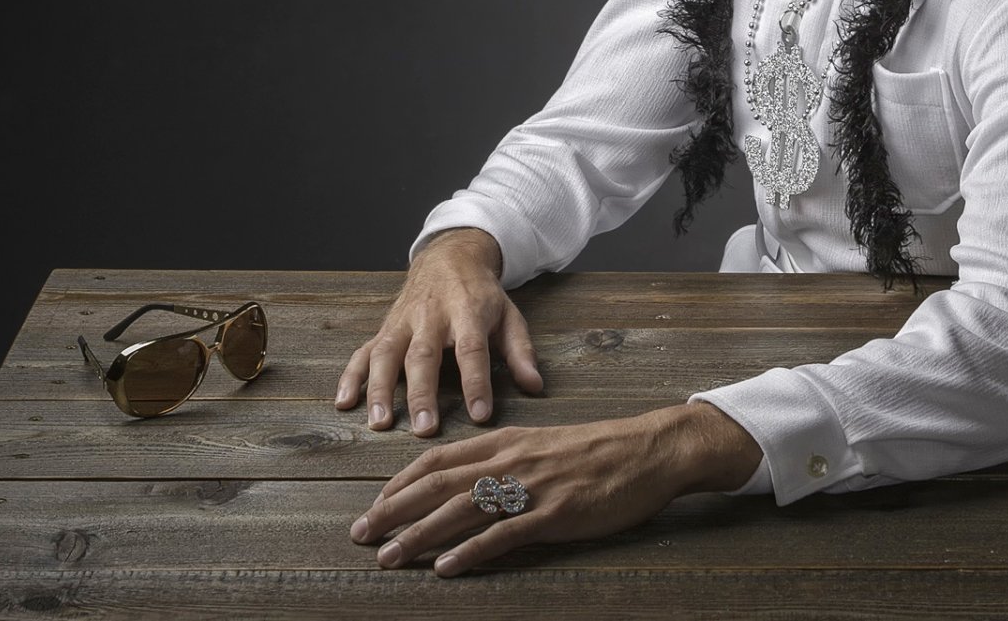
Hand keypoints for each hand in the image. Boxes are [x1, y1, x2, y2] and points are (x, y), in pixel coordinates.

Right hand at [335, 228, 542, 433]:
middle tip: (424, 428)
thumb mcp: (509, 315)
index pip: (471, 349)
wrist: (448, 258)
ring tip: (380, 423)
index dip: (476, 382)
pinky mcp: (384, 329)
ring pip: (386, 354)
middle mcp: (431, 317)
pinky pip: (363, 352)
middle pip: (423, 355)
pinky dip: (350, 377)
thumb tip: (535, 387)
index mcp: (466, 312)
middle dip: (422, 392)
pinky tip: (344, 403)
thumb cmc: (481, 295)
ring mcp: (403, 322)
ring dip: (379, 389)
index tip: (479, 414)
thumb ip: (520, 352)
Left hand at [348, 404, 762, 575]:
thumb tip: (468, 481)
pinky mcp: (555, 513)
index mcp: (505, 440)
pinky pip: (504, 534)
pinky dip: (471, 551)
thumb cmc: (598, 450)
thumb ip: (505, 459)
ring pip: (461, 509)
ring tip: (389, 556)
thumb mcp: (543, 444)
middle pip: (437, 484)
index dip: (400, 482)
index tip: (374, 503)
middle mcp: (510, 460)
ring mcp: (531, 486)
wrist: (649, 450)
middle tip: (358, 534)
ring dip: (419, 534)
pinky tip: (446, 567)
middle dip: (392, 509)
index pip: (438, 459)